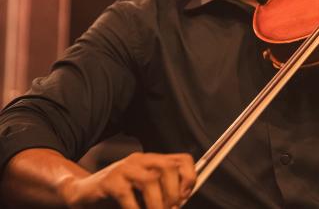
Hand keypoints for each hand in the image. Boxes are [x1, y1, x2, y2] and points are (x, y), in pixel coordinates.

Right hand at [59, 152, 194, 208]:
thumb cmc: (115, 196)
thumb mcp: (142, 193)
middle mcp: (139, 160)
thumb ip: (160, 193)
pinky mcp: (108, 181)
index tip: (185, 197)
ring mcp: (123, 168)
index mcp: (151, 161)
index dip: (189, 178)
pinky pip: (126, 194)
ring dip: (156, 204)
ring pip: (150, 180)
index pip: (182, 160)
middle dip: (173, 193)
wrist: (82, 194)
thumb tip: (179, 203)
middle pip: (167, 167)